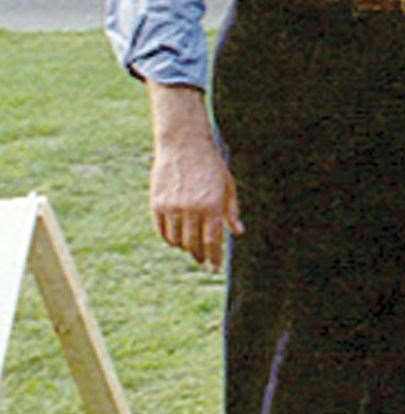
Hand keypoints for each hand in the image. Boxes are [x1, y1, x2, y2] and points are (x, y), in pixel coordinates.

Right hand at [149, 134, 241, 270]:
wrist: (184, 145)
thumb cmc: (211, 166)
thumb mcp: (228, 185)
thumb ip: (231, 211)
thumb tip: (237, 232)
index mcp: (212, 204)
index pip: (212, 241)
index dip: (214, 258)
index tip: (215, 269)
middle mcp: (191, 208)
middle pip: (193, 244)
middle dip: (200, 255)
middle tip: (204, 260)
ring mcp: (172, 207)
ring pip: (177, 240)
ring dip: (185, 247)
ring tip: (191, 247)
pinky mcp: (157, 204)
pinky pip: (162, 231)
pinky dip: (170, 239)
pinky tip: (177, 238)